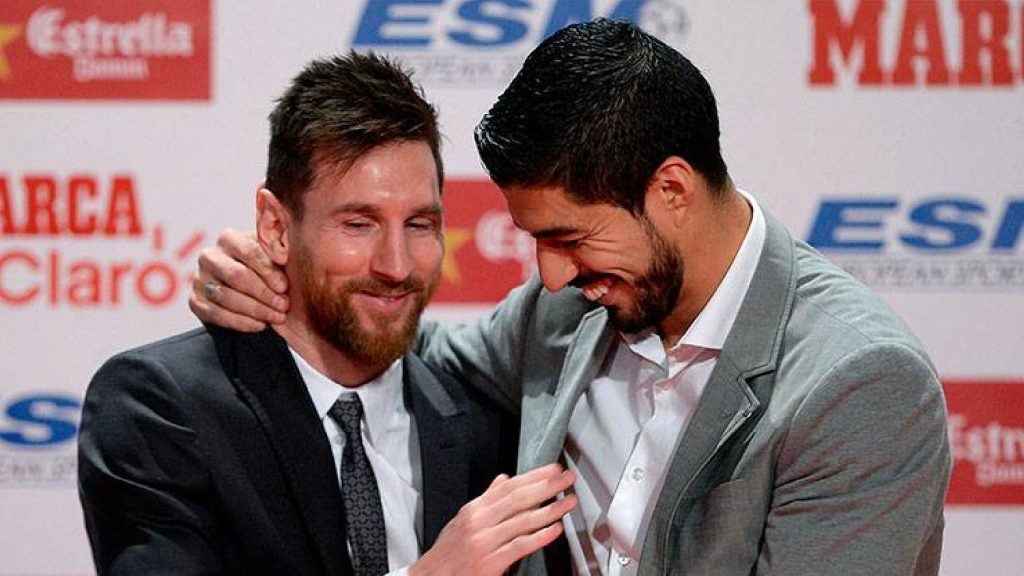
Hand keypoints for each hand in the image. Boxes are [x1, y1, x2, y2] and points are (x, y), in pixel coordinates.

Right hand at [189, 228, 288, 331]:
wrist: (248, 291)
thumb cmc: (266, 268)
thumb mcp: (274, 256)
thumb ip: (281, 251)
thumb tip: (284, 256)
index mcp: (229, 238)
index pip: (249, 251)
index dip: (268, 270)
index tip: (284, 287)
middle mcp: (209, 256)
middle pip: (236, 275)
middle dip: (263, 293)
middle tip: (283, 305)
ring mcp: (199, 279)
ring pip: (226, 296)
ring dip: (255, 310)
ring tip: (276, 316)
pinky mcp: (195, 301)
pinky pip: (217, 314)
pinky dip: (241, 322)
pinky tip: (260, 325)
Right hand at [410, 463, 576, 575]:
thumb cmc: (448, 551)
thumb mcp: (463, 520)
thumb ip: (486, 500)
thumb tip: (503, 480)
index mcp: (474, 509)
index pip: (509, 487)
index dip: (533, 477)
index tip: (553, 470)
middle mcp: (479, 521)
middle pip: (518, 499)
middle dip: (547, 487)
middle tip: (567, 479)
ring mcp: (484, 541)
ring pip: (522, 521)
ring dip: (550, 510)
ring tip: (569, 502)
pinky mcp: (489, 562)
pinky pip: (519, 546)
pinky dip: (539, 537)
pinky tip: (555, 530)